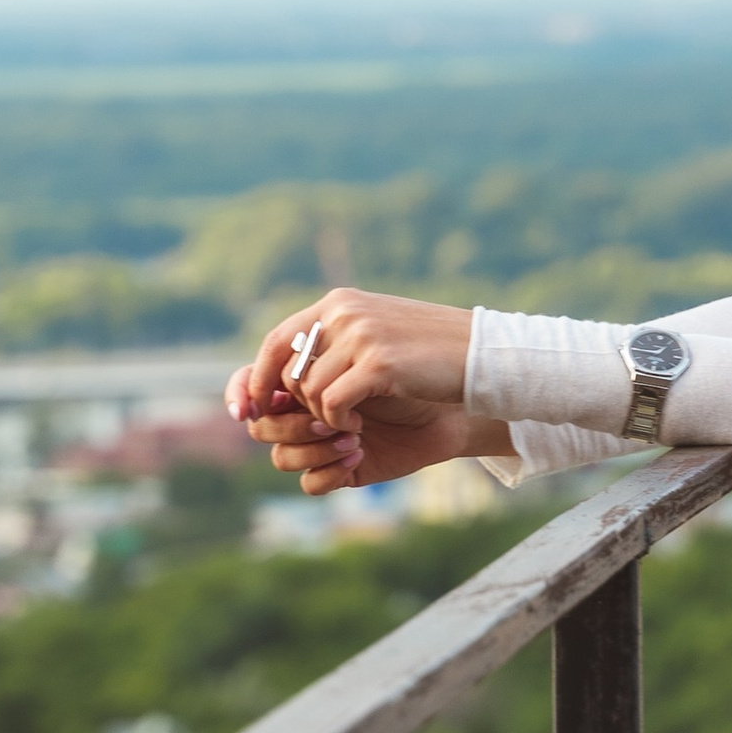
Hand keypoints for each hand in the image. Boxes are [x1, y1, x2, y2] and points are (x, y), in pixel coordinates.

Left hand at [228, 288, 487, 496]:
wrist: (485, 359)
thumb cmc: (432, 357)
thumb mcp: (378, 339)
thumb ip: (337, 346)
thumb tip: (289, 377)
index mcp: (341, 303)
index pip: (276, 341)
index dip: (256, 379)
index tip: (246, 411)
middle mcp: (345, 312)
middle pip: (287, 372)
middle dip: (296, 410)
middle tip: (326, 427)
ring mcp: (361, 335)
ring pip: (307, 392)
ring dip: (324, 419)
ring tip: (352, 426)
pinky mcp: (378, 362)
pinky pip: (331, 404)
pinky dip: (340, 424)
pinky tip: (361, 429)